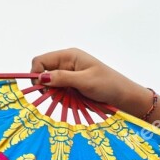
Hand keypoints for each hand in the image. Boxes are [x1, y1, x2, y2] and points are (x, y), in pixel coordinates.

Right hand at [30, 48, 149, 113]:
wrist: (123, 97)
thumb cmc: (108, 84)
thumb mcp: (85, 81)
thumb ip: (62, 78)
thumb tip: (41, 77)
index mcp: (69, 56)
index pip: (41, 61)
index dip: (36, 74)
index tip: (41, 89)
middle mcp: (66, 65)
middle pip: (43, 75)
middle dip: (48, 88)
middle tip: (59, 97)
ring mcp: (69, 77)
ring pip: (51, 88)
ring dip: (58, 97)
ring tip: (73, 100)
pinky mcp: (72, 88)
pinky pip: (59, 96)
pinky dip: (64, 101)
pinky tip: (77, 103)